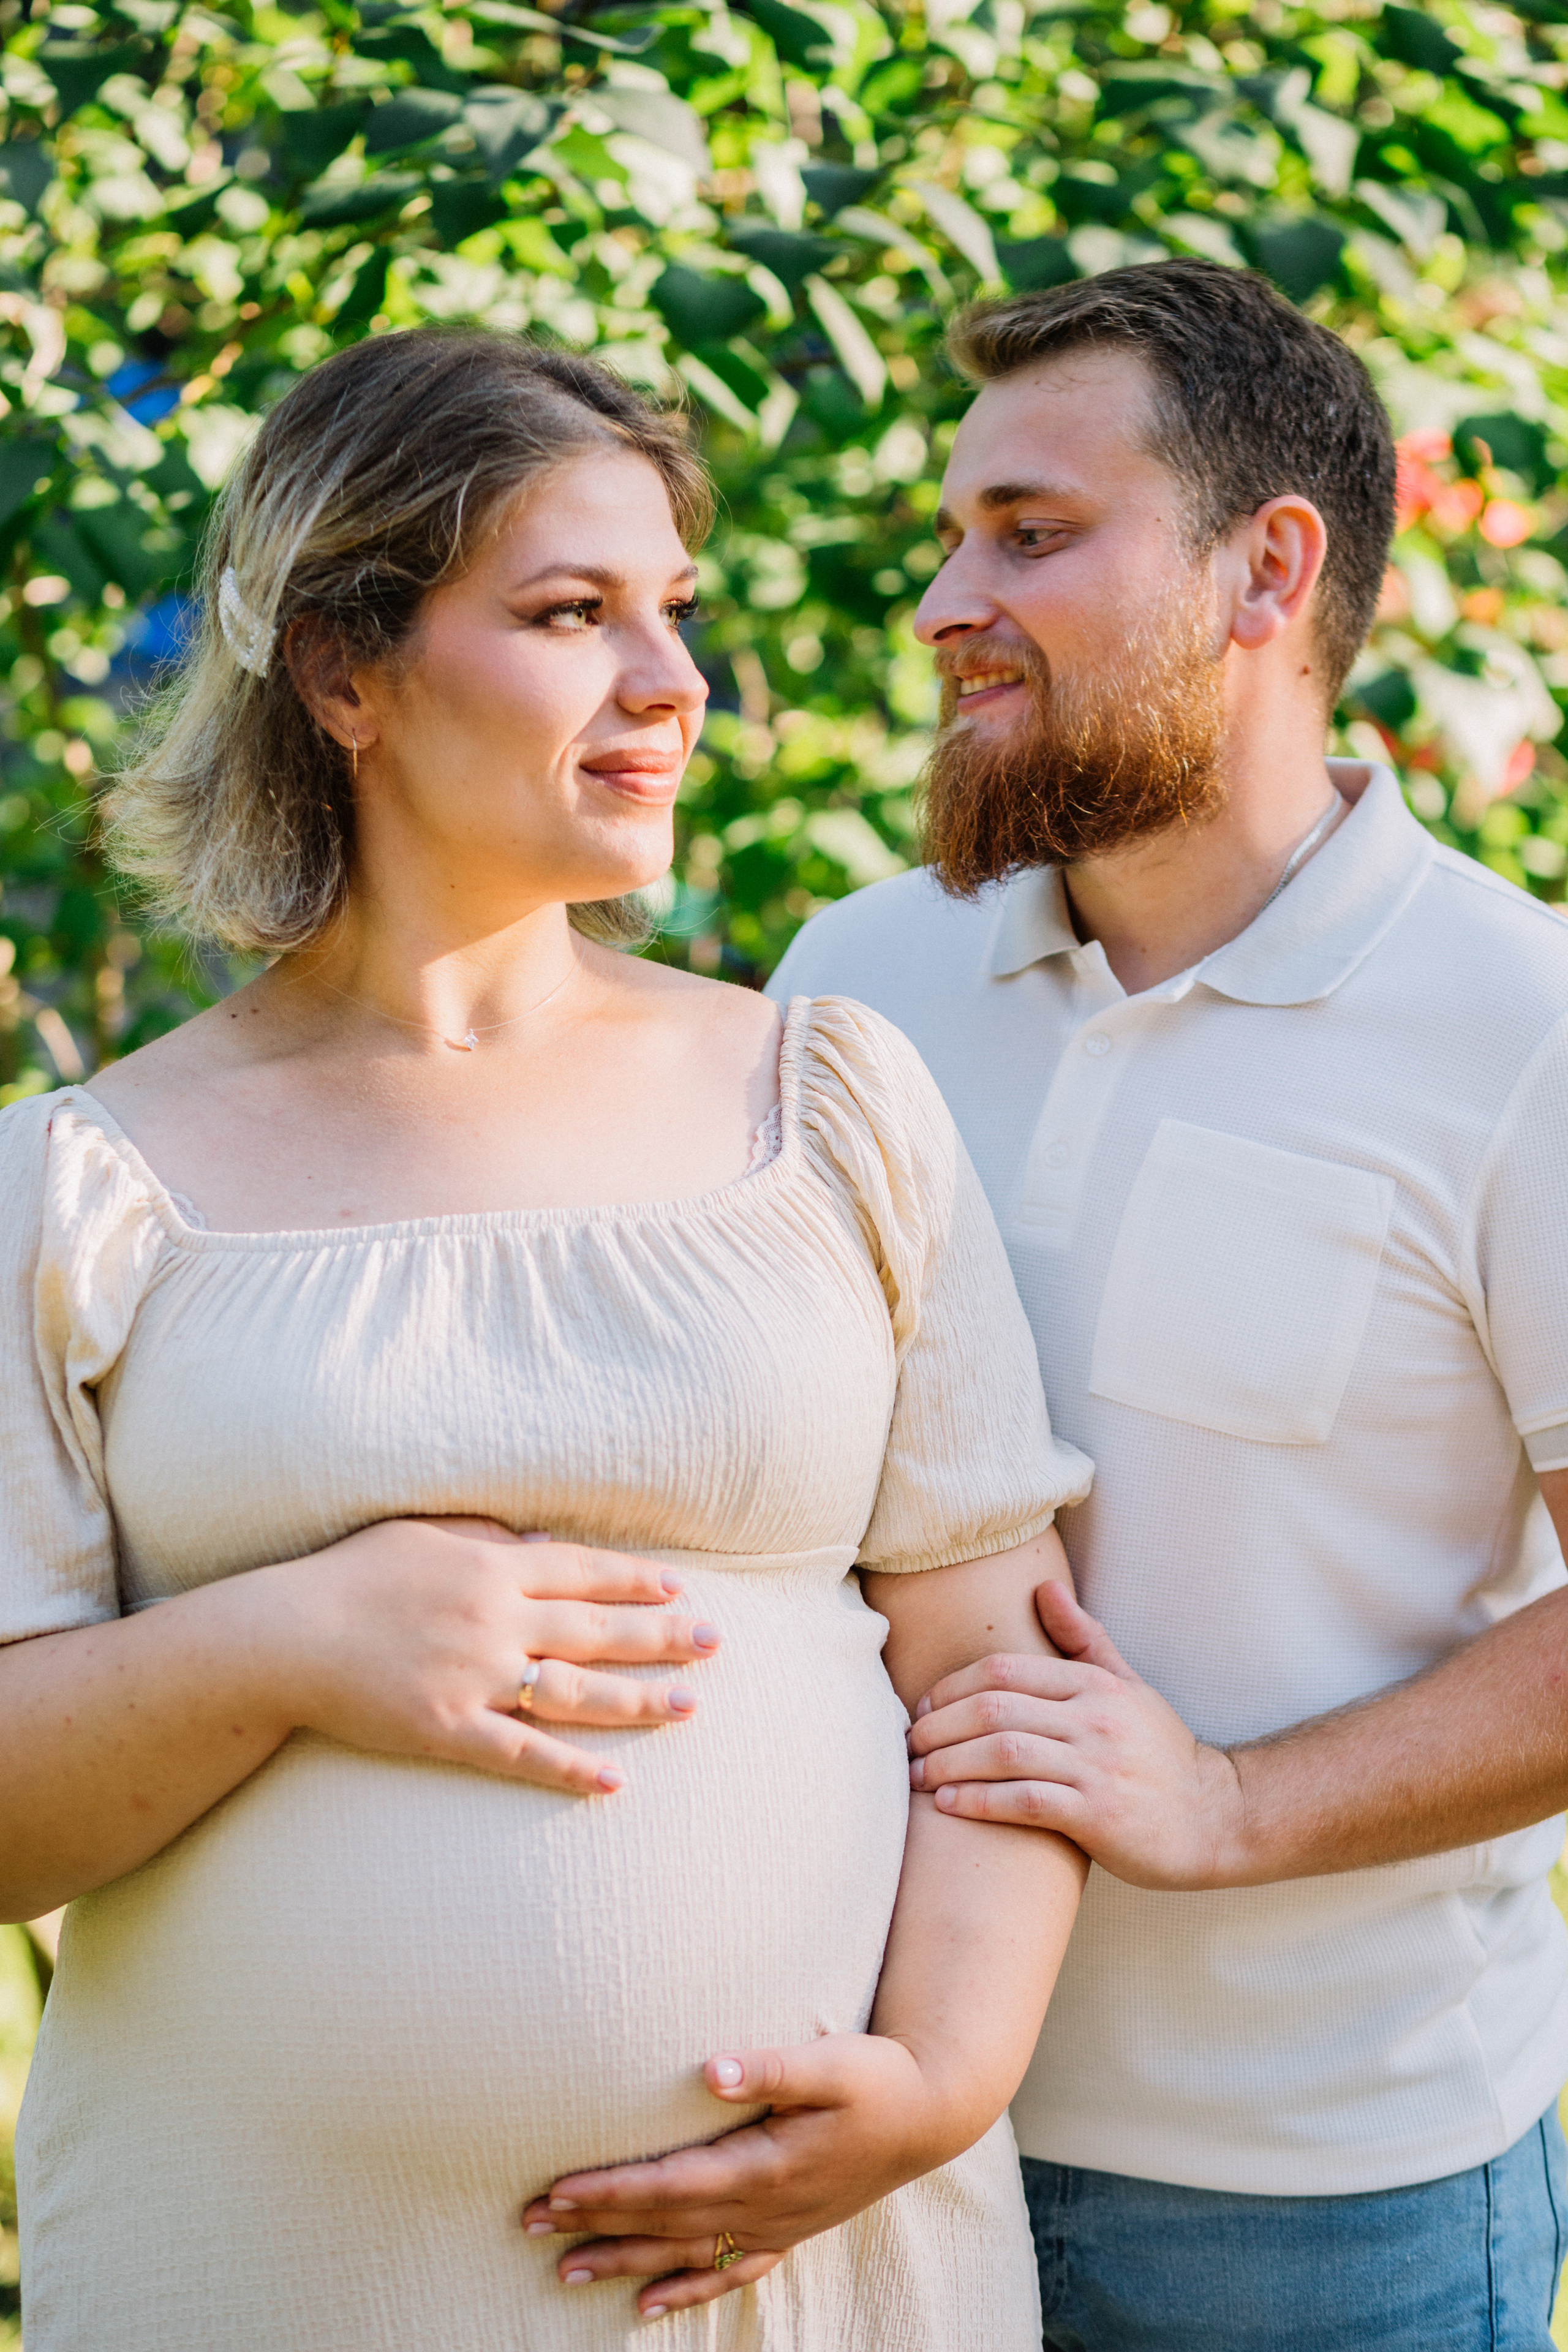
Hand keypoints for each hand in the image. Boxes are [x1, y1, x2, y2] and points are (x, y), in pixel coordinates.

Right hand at [260, 1518, 719, 1795]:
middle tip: (716, 1643)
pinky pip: (522, 1754)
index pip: (583, 1571)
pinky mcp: (448, 1730)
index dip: (636, 1582)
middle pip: (596, 1629)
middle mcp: (495, 1619)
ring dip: (637, 1700)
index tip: (682, 1591)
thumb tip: (542, 1541)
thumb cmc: (347, 1578)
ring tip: (688, 1706)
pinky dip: (570, 1768)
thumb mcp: (419, 1534)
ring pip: (575, 1691)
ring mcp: (475, 1678)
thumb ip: (486, 1534)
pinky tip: (614, 1779)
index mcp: (489, 1566)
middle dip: (662, 1636)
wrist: (283, 1637)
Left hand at [520, 2033, 960, 2320]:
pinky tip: (650, 2305)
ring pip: (686, 2254)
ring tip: (564, 2272)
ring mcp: (777, 2225)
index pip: (669, 2183)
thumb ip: (772, 2066)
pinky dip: (685, 2289)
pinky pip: (728, 2271)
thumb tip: (708, 2070)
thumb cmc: (879, 2079)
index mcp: (767, 2165)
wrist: (932, 2113)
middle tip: (529, 2225)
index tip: (555, 2190)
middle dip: (595, 2224)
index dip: (611, 2189)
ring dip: (623, 2261)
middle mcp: (765, 2206)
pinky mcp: (789, 2229)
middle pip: (664, 2223)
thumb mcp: (834, 2061)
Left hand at [906, 1579, 1242, 1889]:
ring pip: (1003, 1753)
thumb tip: (1043, 1588)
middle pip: (994, 1709)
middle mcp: (1094, 1719)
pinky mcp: (1098, 1816)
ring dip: (948, 1764)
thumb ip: (1083, 1639)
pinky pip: (1025, 1802)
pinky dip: (980, 1801)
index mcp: (1094, 1684)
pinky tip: (949, 1806)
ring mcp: (1097, 1767)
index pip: (1004, 1670)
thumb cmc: (1161, 1752)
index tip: (923, 1707)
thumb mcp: (1128, 1686)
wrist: (1215, 1818)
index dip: (952, 1687)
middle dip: (939, 1726)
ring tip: (917, 1776)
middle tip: (908, 1743)